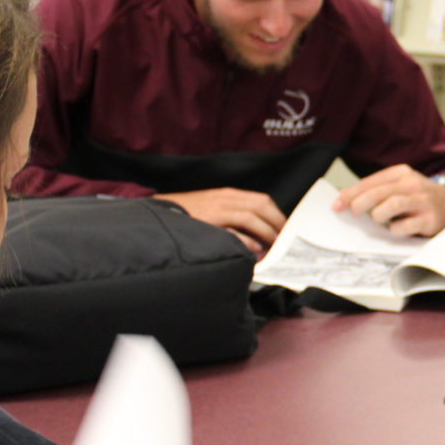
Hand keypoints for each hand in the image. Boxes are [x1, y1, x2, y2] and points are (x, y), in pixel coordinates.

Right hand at [152, 188, 284, 254]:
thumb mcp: (214, 209)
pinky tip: (254, 250)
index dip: (276, 214)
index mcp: (229, 194)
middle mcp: (225, 198)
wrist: (160, 214)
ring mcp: (216, 209)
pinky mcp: (208, 222)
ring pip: (250, 217)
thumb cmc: (188, 215)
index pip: (262, 200)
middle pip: (261, 206)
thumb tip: (256, 236)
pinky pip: (233, 230)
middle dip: (276, 223)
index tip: (285, 229)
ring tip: (274, 247)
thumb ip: (234, 218)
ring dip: (266, 233)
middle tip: (285, 239)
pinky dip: (246, 240)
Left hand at [333, 165, 444, 237]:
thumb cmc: (418, 197)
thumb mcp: (399, 186)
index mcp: (401, 173)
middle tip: (354, 213)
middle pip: (378, 192)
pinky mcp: (429, 219)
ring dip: (379, 215)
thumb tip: (345, 198)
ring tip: (379, 220)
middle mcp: (412, 184)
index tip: (337, 205)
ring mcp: (422, 202)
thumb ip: (376, 190)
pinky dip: (395, 229)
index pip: (370, 181)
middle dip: (360, 204)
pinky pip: (405, 226)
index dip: (351, 193)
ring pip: (391, 205)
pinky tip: (396, 229)